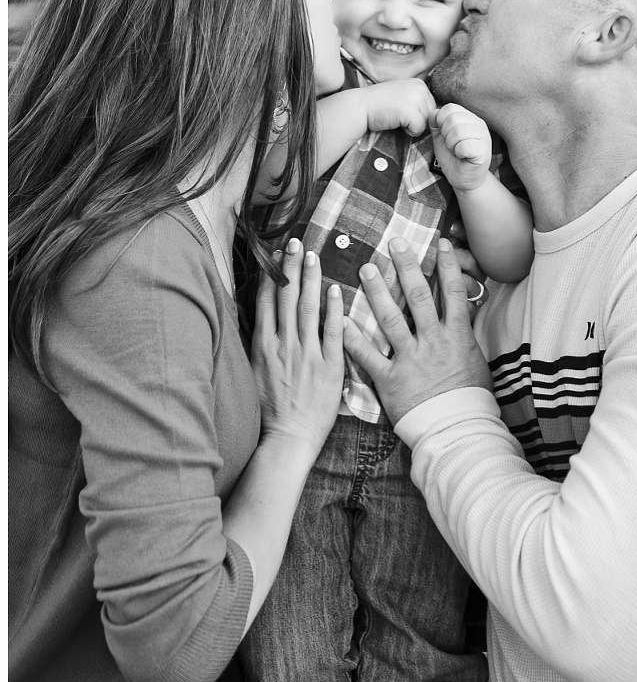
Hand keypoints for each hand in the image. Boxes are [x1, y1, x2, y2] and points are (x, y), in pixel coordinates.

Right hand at [252, 238, 343, 454]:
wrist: (287, 439)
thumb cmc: (270, 411)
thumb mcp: (255, 373)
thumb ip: (260, 345)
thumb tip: (262, 321)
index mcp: (263, 346)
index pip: (267, 301)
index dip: (272, 275)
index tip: (276, 254)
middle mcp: (283, 345)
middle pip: (286, 297)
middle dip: (290, 266)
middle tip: (295, 241)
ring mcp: (306, 354)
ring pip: (308, 308)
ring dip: (310, 278)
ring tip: (313, 255)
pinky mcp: (328, 367)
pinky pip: (332, 332)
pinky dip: (333, 309)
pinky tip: (336, 289)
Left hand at [343, 237, 493, 425]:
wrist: (456, 431)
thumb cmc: (468, 397)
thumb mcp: (474, 360)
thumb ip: (463, 333)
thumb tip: (463, 309)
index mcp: (456, 336)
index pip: (453, 293)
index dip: (448, 266)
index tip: (441, 243)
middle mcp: (432, 342)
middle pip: (418, 297)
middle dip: (406, 267)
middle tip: (394, 243)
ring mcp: (410, 359)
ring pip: (391, 319)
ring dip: (377, 291)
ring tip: (366, 268)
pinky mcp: (390, 379)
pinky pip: (367, 355)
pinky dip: (352, 337)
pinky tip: (339, 319)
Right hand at [357, 79, 435, 136]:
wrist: (360, 106)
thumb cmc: (380, 105)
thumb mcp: (403, 96)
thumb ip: (418, 102)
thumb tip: (435, 117)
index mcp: (420, 83)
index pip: (432, 107)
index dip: (417, 114)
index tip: (400, 110)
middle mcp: (421, 88)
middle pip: (431, 115)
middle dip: (417, 120)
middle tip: (397, 114)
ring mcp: (416, 98)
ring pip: (426, 123)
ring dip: (412, 126)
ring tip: (396, 117)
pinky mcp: (410, 110)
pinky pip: (419, 129)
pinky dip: (408, 132)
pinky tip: (395, 122)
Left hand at [431, 103, 492, 192]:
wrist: (463, 179)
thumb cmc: (453, 158)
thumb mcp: (441, 137)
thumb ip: (436, 123)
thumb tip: (434, 112)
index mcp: (469, 117)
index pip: (449, 107)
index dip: (441, 122)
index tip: (445, 135)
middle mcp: (479, 124)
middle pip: (453, 118)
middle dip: (445, 135)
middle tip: (452, 146)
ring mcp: (484, 137)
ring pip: (458, 131)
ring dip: (451, 145)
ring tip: (457, 151)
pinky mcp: (484, 152)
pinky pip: (464, 146)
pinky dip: (458, 153)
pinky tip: (463, 157)